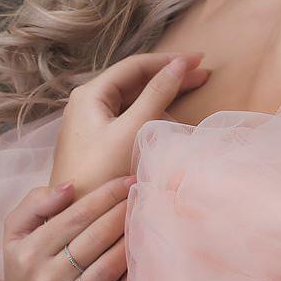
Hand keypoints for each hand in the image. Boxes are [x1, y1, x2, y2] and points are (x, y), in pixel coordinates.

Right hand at [0, 174, 139, 280]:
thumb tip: (70, 186)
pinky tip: (145, 263)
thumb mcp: (15, 233)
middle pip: (96, 238)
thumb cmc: (22, 268)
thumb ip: (36, 203)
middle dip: (123, 212)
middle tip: (144, 196)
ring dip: (131, 242)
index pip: (77, 216)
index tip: (128, 180)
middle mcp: (46, 278)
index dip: (106, 195)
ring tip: (148, 222)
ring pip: (108, 268)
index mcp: (31, 251)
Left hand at [49, 51, 209, 197]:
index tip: (198, 59)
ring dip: (162, 95)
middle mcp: (87, 104)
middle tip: (202, 73)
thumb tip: (179, 64)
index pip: (134, 66)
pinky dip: (151, 114)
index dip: (168, 60)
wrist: (78, 220)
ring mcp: (92, 124)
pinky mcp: (98, 143)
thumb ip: (157, 94)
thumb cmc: (103, 172)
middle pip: (134, 81)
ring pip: (132, 101)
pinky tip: (169, 119)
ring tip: (191, 92)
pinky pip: (128, 119)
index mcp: (90, 94)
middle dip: (168, 76)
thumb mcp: (134, 129)